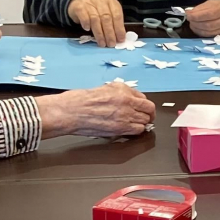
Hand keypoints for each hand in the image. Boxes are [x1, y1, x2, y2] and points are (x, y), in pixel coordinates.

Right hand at [38, 83, 156, 138]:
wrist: (70, 112)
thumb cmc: (80, 100)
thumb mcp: (104, 89)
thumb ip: (121, 92)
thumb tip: (132, 98)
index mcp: (122, 90)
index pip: (144, 98)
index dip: (144, 105)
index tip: (143, 108)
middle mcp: (126, 101)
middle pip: (149, 110)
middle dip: (148, 114)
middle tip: (146, 117)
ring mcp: (125, 116)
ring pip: (145, 121)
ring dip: (142, 123)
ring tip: (136, 123)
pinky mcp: (120, 128)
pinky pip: (137, 131)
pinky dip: (137, 131)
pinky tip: (130, 129)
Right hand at [70, 0, 128, 48]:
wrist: (80, 3)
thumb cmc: (97, 11)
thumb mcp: (109, 13)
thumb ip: (114, 23)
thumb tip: (119, 38)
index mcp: (111, 2)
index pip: (117, 15)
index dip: (119, 28)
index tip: (120, 40)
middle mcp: (101, 1)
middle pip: (106, 18)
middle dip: (110, 33)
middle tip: (111, 44)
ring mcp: (89, 3)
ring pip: (95, 19)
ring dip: (99, 33)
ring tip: (102, 43)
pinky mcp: (79, 7)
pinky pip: (83, 16)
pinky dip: (86, 23)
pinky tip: (87, 30)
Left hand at [183, 0, 219, 36]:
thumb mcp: (215, 3)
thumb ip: (202, 7)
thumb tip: (189, 12)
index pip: (209, 13)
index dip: (197, 15)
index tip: (188, 15)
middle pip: (208, 24)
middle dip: (195, 23)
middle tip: (190, 20)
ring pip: (208, 32)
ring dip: (197, 29)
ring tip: (193, 24)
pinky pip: (210, 36)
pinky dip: (201, 33)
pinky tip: (198, 29)